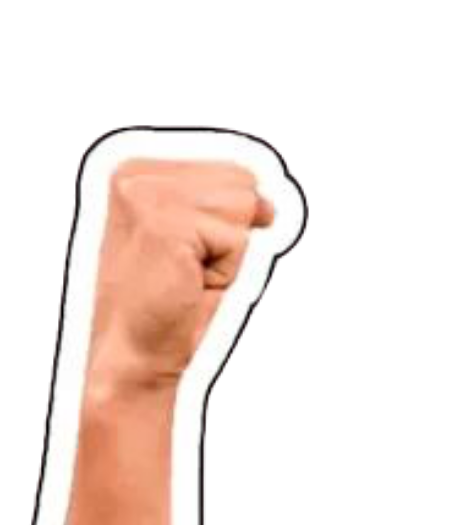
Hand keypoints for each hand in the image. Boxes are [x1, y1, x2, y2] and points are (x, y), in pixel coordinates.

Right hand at [88, 158, 277, 396]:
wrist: (133, 355)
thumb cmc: (167, 307)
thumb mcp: (199, 244)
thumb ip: (223, 207)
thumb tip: (268, 202)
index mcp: (136, 169)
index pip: (228, 169)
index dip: (229, 220)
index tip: (190, 254)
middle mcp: (135, 173)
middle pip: (239, 181)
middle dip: (230, 234)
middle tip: (190, 269)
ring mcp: (147, 195)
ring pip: (242, 207)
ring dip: (228, 254)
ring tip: (190, 276)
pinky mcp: (166, 223)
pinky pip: (237, 240)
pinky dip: (226, 271)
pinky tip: (190, 284)